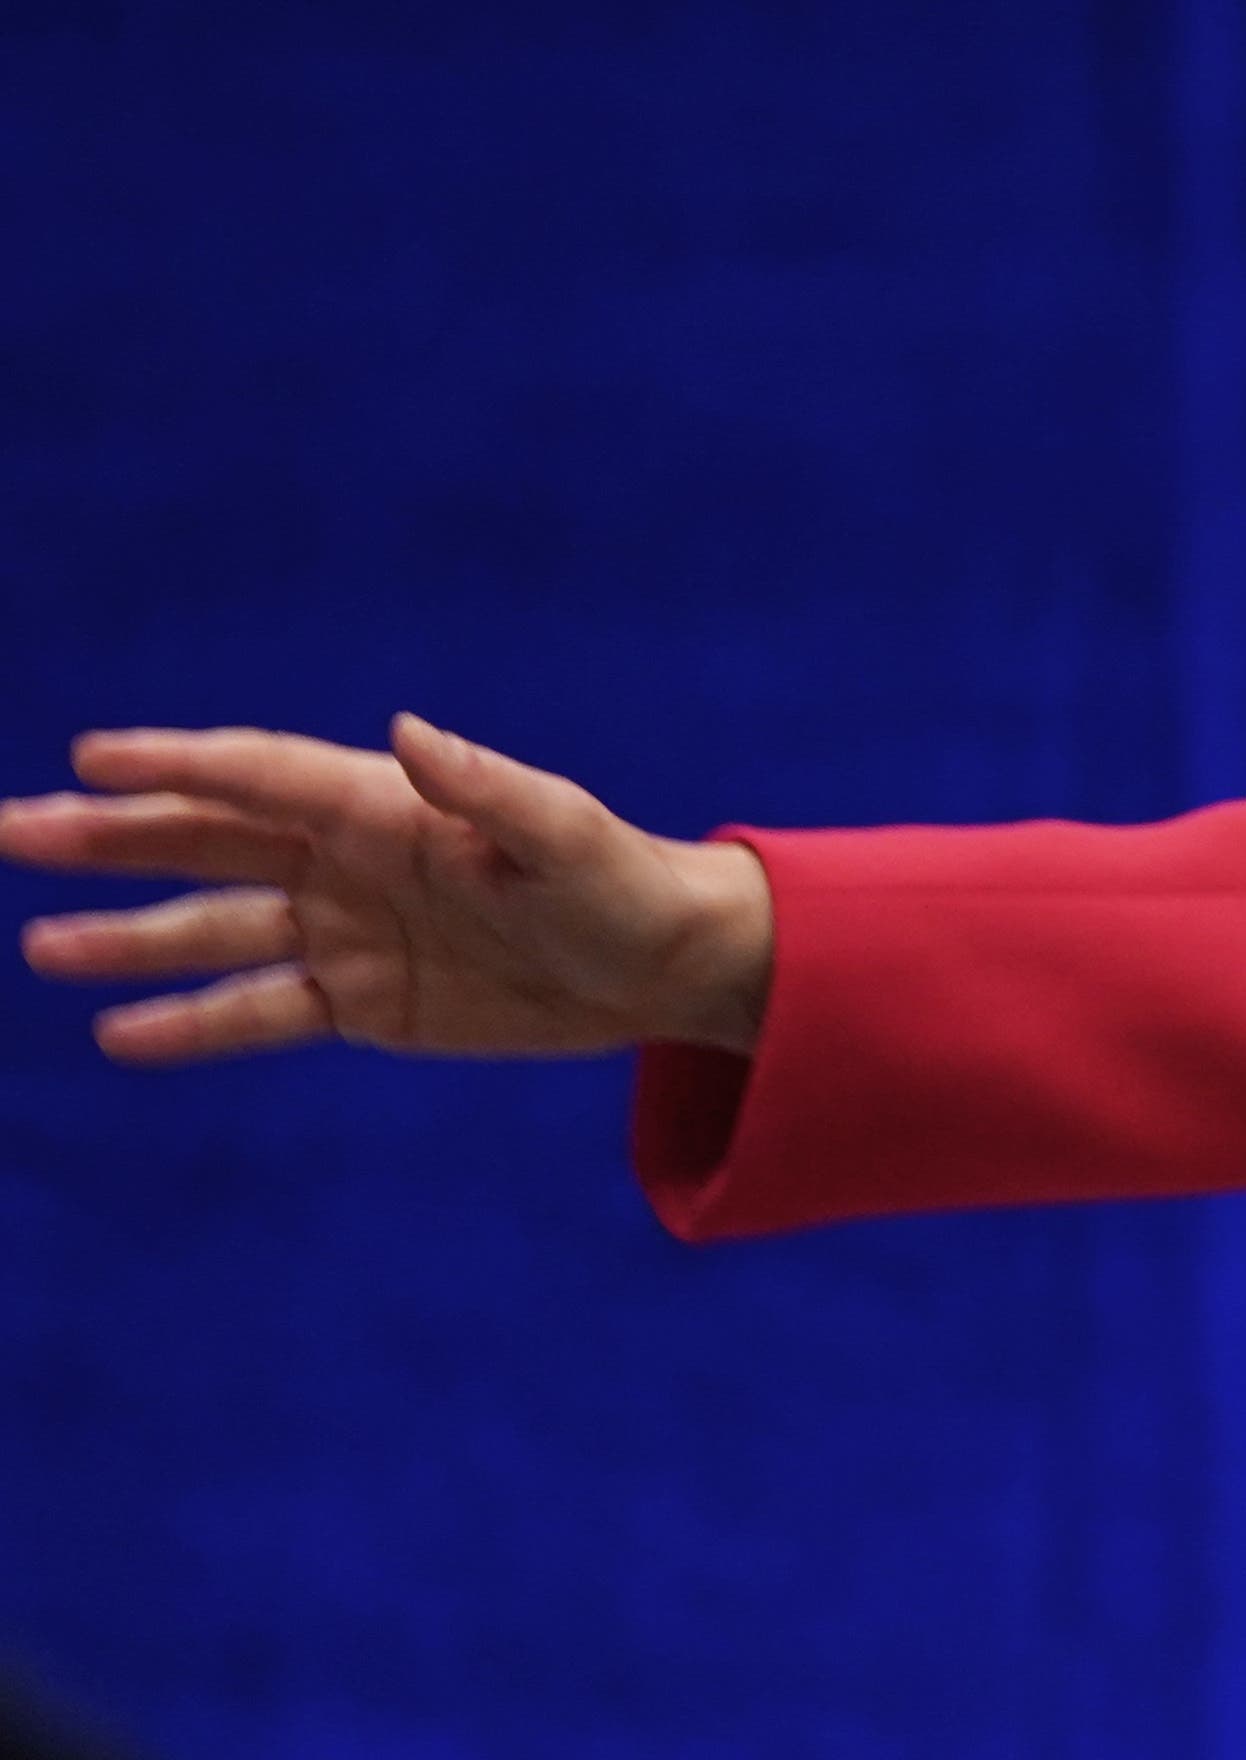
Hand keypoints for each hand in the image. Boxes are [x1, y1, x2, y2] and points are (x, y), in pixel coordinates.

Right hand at [5, 716, 771, 1064]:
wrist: (662, 966)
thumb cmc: (621, 882)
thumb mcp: (562, 834)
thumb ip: (485, 786)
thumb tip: (407, 731)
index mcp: (388, 810)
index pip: (259, 778)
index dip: (176, 765)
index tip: (88, 757)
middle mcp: (350, 864)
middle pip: (207, 845)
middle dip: (109, 838)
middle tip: (11, 831)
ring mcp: (348, 934)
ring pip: (213, 934)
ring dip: (127, 939)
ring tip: (40, 945)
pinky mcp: (364, 1003)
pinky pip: (259, 1012)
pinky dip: (190, 1025)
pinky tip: (119, 1033)